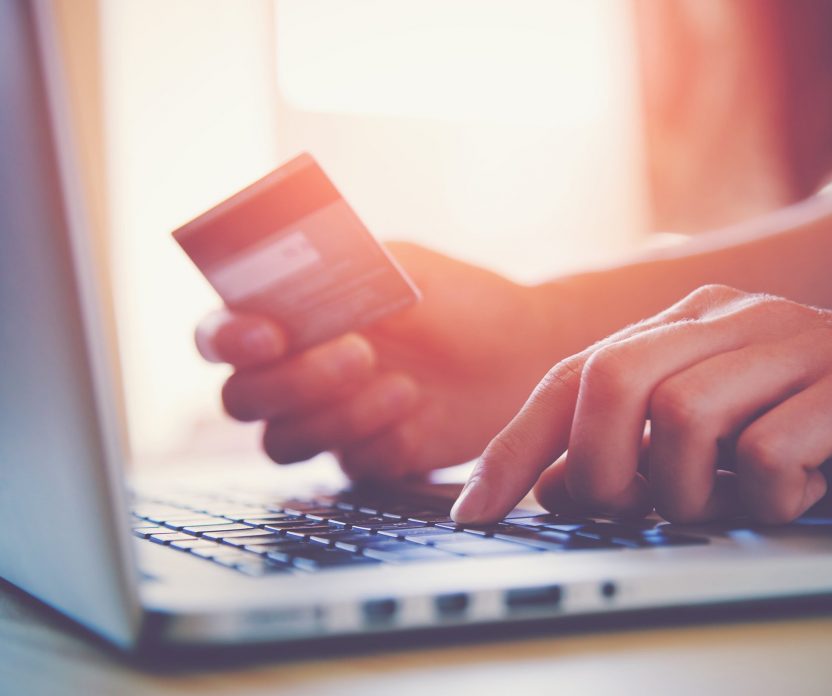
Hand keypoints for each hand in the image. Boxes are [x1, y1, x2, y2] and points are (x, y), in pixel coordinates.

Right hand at [195, 243, 568, 479]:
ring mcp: (328, 422)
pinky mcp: (367, 458)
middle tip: (360, 353)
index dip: (226, 339)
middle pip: (241, 399)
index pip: (220, 335)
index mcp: (290, 320)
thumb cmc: (457, 299)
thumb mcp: (400, 265)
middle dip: (293, 381)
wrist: (519, 349)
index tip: (267, 335)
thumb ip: (341, 266)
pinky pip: (347, 466)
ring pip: (282, 443)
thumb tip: (291, 266)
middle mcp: (296, 375)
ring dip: (336, 416)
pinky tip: (417, 412)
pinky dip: (376, 442)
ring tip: (404, 384)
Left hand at [452, 284, 831, 523]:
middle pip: (613, 378)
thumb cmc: (821, 423)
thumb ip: (635, 448)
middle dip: (596, 466)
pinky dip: (768, 496)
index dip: (515, 446)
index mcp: (688, 324)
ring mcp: (796, 343)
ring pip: (684, 414)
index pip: (574, 375)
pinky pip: (770, 450)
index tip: (474, 509)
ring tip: (723, 503)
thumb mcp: (716, 437)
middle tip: (621, 511)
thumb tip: (551, 486)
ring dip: (685, 489)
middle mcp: (732, 319)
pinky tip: (796, 497)